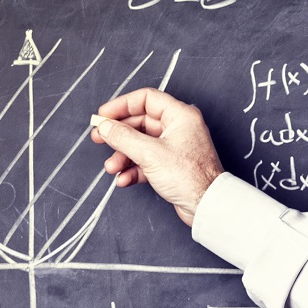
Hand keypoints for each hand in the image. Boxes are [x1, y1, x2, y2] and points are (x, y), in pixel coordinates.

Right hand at [90, 87, 223, 226]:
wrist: (208, 207)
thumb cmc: (191, 178)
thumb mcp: (150, 153)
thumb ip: (123, 137)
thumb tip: (105, 127)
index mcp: (180, 116)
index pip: (146, 99)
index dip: (122, 106)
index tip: (103, 116)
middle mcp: (179, 129)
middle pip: (140, 123)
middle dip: (118, 134)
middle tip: (99, 139)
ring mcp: (175, 148)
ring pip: (141, 145)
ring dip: (123, 156)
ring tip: (111, 168)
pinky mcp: (172, 167)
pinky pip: (147, 162)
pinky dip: (133, 170)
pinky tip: (123, 179)